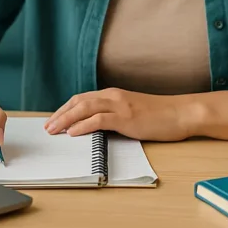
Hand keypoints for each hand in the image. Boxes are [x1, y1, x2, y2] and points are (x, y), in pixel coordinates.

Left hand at [44, 87, 194, 141]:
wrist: (180, 113)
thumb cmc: (160, 115)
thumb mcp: (133, 112)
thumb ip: (115, 115)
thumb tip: (97, 127)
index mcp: (114, 94)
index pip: (82, 99)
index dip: (65, 109)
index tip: (54, 119)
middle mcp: (113, 96)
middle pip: (79, 102)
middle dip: (60, 114)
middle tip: (47, 127)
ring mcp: (120, 105)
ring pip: (85, 108)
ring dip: (66, 120)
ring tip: (54, 130)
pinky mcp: (126, 117)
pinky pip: (99, 120)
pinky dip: (83, 125)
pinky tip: (73, 133)